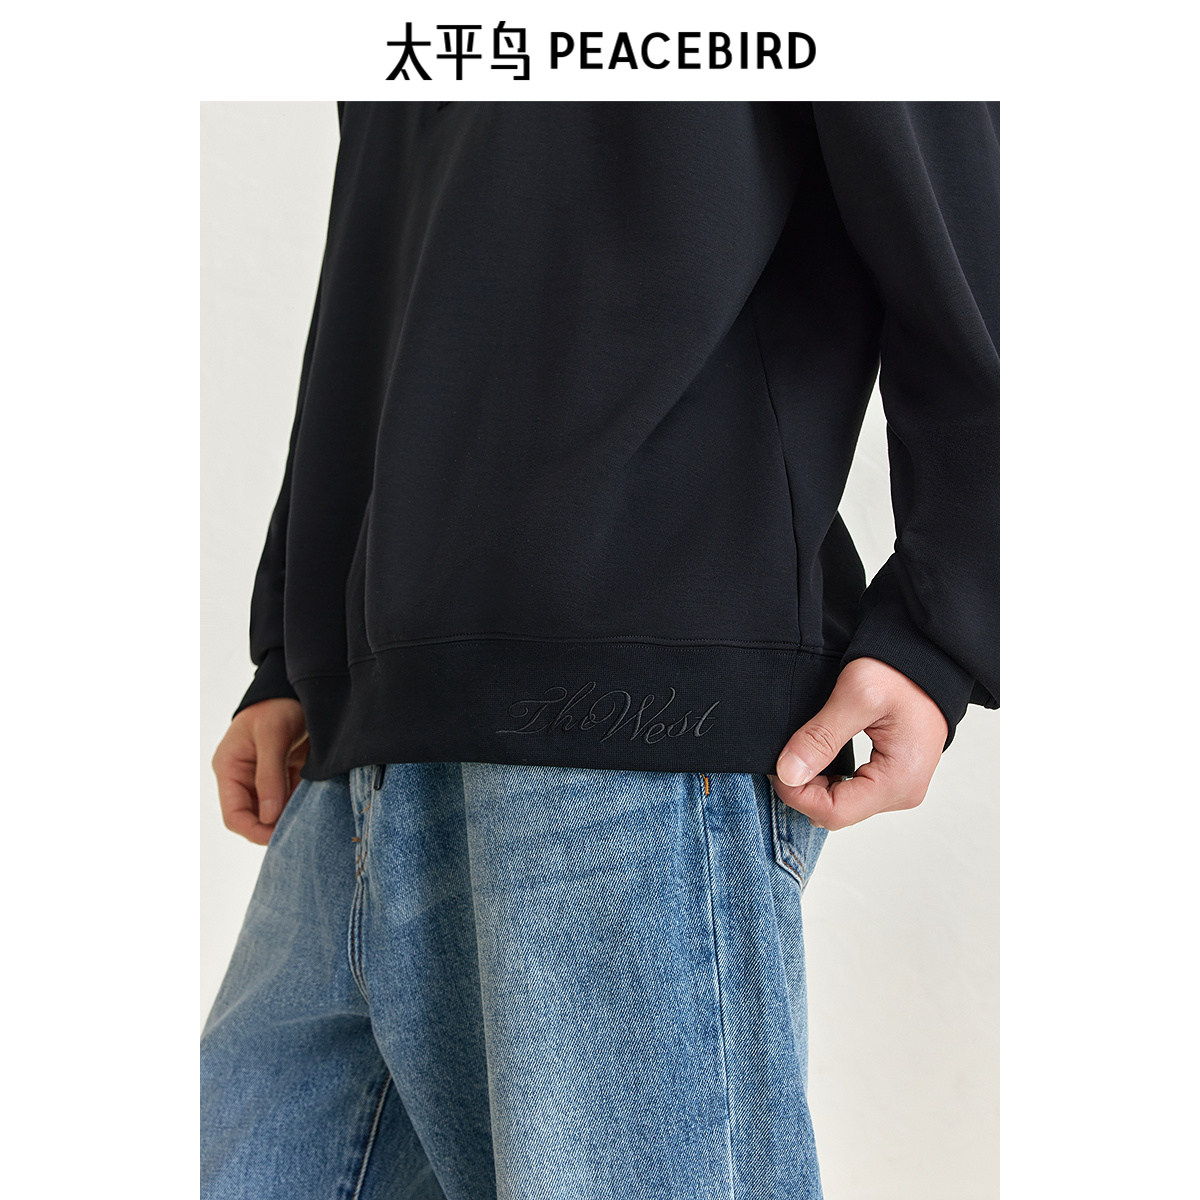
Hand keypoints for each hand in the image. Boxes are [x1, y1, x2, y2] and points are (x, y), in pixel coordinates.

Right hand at [211, 698, 308, 844]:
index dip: (254, 831)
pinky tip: (317, 807)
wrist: (300, 685)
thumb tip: (268, 817)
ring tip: (311, 821)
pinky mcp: (287, 773)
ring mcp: (266, 777)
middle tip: (301, 832)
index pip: (235, 815)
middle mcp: (244, 777)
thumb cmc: (278, 705)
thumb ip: (269, 775)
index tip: (279, 838)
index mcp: (230, 768)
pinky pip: (292, 799)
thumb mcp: (272, 736)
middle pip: (255, 817)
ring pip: (275, 811)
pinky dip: (303, 805)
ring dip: (291, 818)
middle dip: (274, 828)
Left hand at [770, 657, 947, 830]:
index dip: (797, 795)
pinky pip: (854, 793)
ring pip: (843, 805)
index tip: (777, 767)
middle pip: (838, 813)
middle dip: (804, 790)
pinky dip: (830, 780)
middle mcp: (904, 792)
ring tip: (804, 751)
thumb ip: (821, 737)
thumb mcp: (856, 695)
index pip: (834, 812)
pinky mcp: (895, 779)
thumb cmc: (900, 672)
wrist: (928, 659)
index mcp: (899, 779)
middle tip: (787, 754)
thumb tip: (788, 774)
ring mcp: (902, 788)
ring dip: (816, 785)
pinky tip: (820, 756)